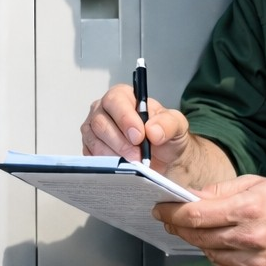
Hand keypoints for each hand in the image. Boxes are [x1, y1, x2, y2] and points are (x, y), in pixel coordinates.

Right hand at [79, 85, 232, 190]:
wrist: (164, 159)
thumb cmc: (165, 136)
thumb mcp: (176, 125)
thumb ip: (168, 124)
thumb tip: (153, 131)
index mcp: (123, 97)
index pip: (115, 101)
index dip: (125, 118)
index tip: (139, 136)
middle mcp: (104, 110)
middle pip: (101, 123)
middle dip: (120, 142)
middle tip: (138, 156)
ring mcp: (94, 130)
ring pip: (94, 141)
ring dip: (113, 155)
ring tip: (133, 164)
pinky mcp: (90, 149)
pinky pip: (91, 156)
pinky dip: (105, 164)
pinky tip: (120, 168)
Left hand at [154, 169, 265, 265]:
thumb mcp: (253, 183)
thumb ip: (218, 192)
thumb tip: (186, 198)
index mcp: (249, 210)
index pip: (195, 216)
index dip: (171, 214)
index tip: (160, 209)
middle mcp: (251, 239)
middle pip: (198, 237)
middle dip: (179, 227)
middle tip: (171, 219)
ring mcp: (257, 262)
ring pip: (209, 254)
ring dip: (199, 242)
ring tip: (199, 230)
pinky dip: (216, 257)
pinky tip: (220, 245)